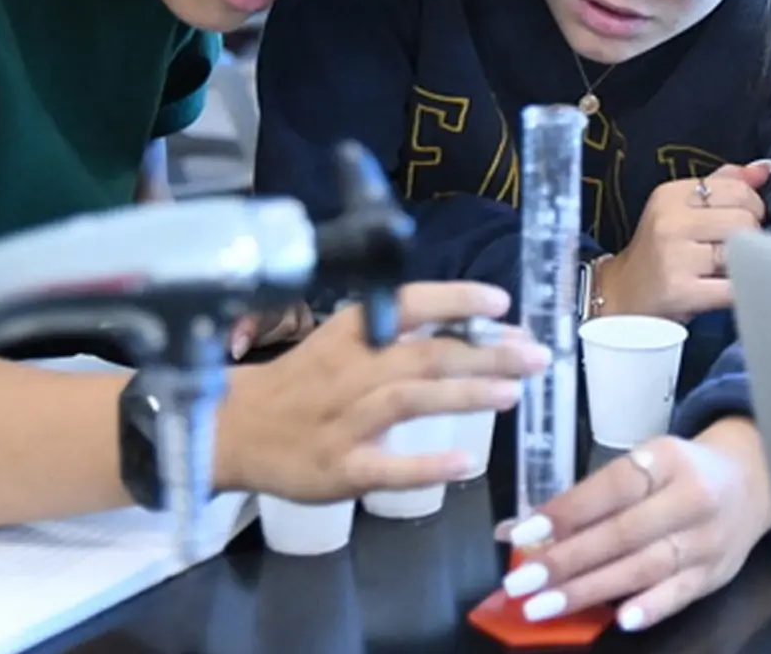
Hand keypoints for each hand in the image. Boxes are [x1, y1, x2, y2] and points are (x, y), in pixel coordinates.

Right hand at [214, 282, 548, 501]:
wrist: (234, 430)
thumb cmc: (304, 383)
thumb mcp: (344, 345)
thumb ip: (403, 338)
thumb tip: (482, 331)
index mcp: (351, 334)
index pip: (407, 305)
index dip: (455, 300)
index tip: (501, 303)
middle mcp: (349, 371)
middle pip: (424, 356)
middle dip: (485, 355)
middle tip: (536, 357)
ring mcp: (343, 422)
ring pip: (408, 401)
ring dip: (463, 396)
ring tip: (512, 395)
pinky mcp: (340, 470)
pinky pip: (386, 468)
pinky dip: (425, 465)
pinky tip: (464, 463)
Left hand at [492, 419, 770, 632]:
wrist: (753, 480)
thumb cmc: (679, 472)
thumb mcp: (641, 465)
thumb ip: (584, 498)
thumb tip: (514, 530)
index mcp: (667, 460)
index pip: (613, 487)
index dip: (568, 511)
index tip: (524, 534)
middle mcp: (690, 498)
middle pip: (622, 533)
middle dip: (567, 561)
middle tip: (521, 583)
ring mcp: (705, 540)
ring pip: (644, 568)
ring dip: (590, 591)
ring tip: (543, 607)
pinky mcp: (716, 573)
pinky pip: (680, 594)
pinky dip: (650, 608)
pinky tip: (619, 621)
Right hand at [595, 160, 770, 319]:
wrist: (622, 298)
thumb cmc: (661, 253)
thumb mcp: (681, 210)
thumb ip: (723, 184)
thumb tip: (763, 169)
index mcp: (671, 195)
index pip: (736, 189)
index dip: (752, 207)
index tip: (741, 221)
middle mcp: (669, 220)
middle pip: (744, 219)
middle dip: (750, 237)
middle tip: (734, 250)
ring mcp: (674, 255)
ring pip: (742, 251)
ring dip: (745, 263)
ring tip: (727, 269)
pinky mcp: (680, 289)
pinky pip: (733, 286)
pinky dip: (742, 289)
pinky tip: (728, 290)